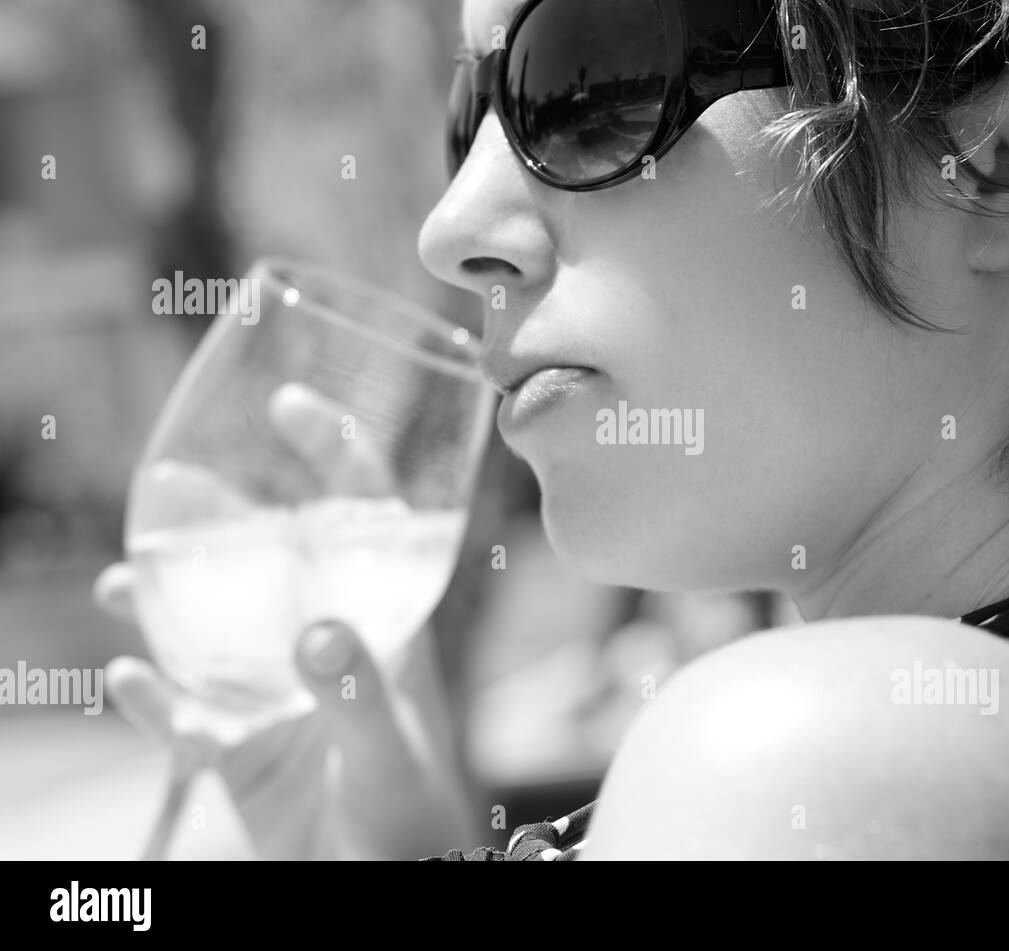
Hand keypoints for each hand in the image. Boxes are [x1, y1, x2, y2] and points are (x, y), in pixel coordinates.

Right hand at [99, 384, 474, 859]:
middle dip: (221, 520)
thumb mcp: (393, 750)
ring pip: (214, 631)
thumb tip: (316, 635)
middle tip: (171, 482)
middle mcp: (326, 648)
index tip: (293, 408)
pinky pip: (187, 714)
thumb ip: (359, 694)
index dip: (336, 458)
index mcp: (384, 627)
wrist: (389, 887)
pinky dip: (156, 699)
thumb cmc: (410, 820)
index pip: (368, 523)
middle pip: (269, 563)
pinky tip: (127, 675)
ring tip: (124, 579)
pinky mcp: (243, 748)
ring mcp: (278, 696)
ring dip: (168, 603)